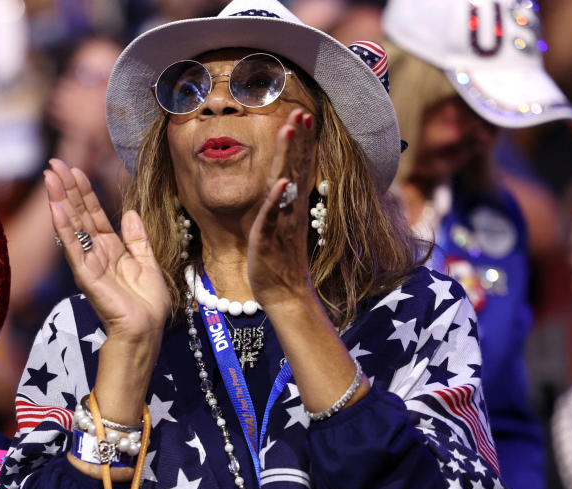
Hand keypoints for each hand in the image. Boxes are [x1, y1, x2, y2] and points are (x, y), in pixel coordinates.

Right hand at [45, 158, 170, 340]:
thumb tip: (129, 213)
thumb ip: (137, 238)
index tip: (74, 169)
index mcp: (111, 249)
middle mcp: (96, 252)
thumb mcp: (148, 262)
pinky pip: (73, 248)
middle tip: (53, 163)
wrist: (146, 331)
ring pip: (72, 226)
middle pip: (78, 214)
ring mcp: (88, 263)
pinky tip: (56, 208)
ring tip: (50, 177)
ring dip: (60, 200)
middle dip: (67, 188)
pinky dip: (64, 228)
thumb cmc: (148, 304)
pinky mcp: (85, 275)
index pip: (93, 214)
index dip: (84, 191)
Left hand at [247, 108, 318, 307]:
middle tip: (301, 112)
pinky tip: (280, 183)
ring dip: (288, 157)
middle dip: (298, 140)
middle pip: (295, 168)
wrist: (285, 294)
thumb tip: (283, 181)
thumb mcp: (281, 224)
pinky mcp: (269, 238)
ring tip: (289, 131)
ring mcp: (282, 222)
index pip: (298, 166)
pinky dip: (276, 200)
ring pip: (285, 184)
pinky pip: (273, 216)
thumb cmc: (280, 260)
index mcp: (292, 205)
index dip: (300, 141)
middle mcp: (290, 209)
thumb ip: (282, 202)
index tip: (302, 115)